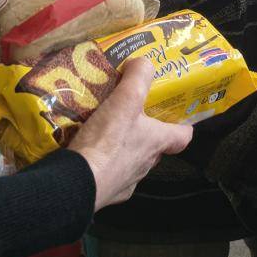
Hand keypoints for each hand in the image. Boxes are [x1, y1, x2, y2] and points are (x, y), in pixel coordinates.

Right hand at [68, 57, 192, 210]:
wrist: (73, 185)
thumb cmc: (107, 141)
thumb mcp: (126, 99)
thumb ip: (138, 76)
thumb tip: (143, 62)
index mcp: (156, 142)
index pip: (182, 137)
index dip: (182, 126)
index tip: (175, 116)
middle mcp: (146, 165)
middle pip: (154, 147)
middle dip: (146, 132)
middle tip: (132, 115)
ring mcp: (126, 183)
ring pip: (131, 162)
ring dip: (122, 148)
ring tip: (104, 131)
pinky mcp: (105, 194)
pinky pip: (108, 176)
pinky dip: (102, 165)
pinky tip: (87, 153)